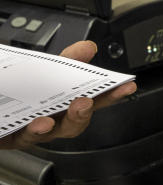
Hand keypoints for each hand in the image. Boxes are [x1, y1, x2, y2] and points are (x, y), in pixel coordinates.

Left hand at [0, 41, 136, 149]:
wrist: (1, 104)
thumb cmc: (24, 94)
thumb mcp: (47, 71)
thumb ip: (69, 60)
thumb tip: (89, 47)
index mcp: (66, 105)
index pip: (94, 101)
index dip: (112, 95)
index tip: (128, 86)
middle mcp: (54, 121)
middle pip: (74, 123)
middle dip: (82, 113)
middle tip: (85, 102)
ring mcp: (34, 132)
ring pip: (51, 133)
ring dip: (55, 125)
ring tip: (60, 114)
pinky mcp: (13, 137)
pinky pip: (24, 137)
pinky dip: (33, 130)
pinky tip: (38, 122)